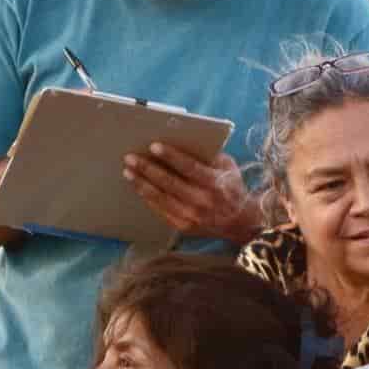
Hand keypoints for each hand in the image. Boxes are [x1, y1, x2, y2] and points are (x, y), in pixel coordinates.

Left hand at [123, 143, 261, 245]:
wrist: (241, 223)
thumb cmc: (231, 188)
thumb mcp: (228, 167)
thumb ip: (209, 155)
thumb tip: (183, 141)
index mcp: (215, 183)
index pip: (189, 167)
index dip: (171, 156)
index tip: (154, 146)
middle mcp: (203, 201)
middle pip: (169, 183)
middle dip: (147, 169)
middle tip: (131, 157)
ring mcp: (192, 216)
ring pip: (160, 198)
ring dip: (141, 183)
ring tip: (128, 171)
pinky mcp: (183, 226)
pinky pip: (160, 210)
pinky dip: (147, 197)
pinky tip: (138, 186)